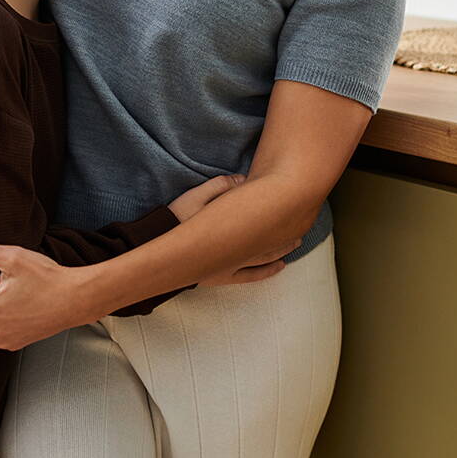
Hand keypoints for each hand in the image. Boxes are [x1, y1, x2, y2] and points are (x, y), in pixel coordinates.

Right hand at [167, 173, 299, 285]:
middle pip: (269, 240)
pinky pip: (252, 276)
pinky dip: (267, 271)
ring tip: (295, 243)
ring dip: (281, 249)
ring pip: (265, 259)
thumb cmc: (175, 221)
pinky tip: (278, 267)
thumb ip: (220, 186)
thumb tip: (244, 180)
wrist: (154, 251)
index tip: (292, 200)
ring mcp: (231, 267)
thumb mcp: (195, 197)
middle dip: (286, 232)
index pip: (262, 218)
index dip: (280, 209)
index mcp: (231, 230)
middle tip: (302, 225)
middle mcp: (236, 251)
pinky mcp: (223, 277)